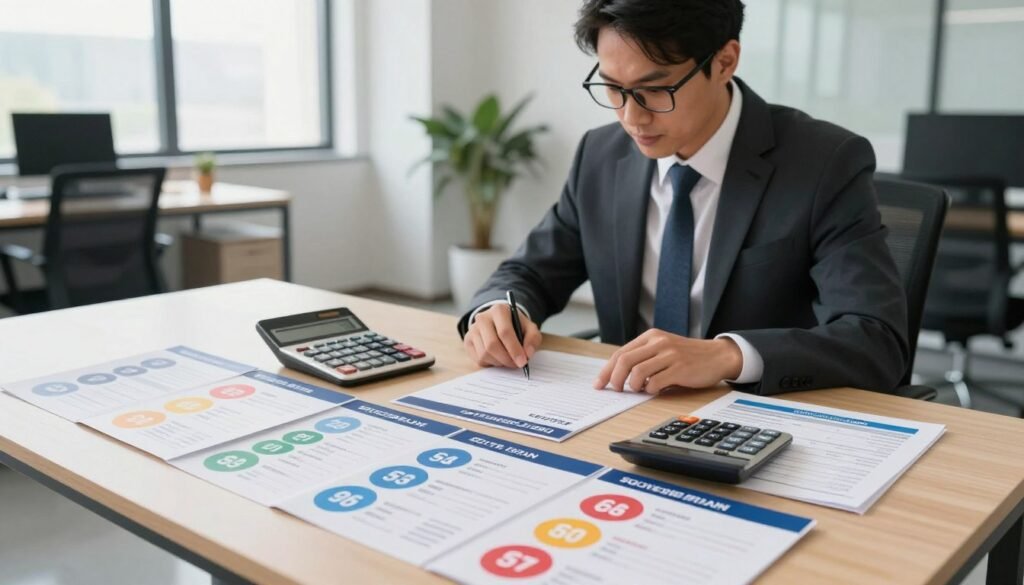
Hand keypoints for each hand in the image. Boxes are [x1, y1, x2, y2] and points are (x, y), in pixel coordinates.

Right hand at [464, 303, 541, 368]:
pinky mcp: (468, 341)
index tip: (523, 361)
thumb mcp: (529, 328)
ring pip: (484, 354)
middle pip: (492, 345)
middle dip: (506, 359)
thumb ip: (533, 339)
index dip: (514, 349)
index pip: (505, 332)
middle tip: (516, 365)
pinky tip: (498, 358)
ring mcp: (473, 329)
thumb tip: (528, 353)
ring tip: (508, 360)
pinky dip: (491, 363)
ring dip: (499, 362)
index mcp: (499, 310)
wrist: (500, 322)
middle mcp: (483, 318)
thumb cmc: (516, 326)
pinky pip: (479, 359)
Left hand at [593, 329, 742, 393]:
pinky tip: (654, 390)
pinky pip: (655, 382)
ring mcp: (670, 354)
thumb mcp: (663, 349)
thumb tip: (617, 376)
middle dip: (614, 379)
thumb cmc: (688, 356)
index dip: (607, 370)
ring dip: (632, 386)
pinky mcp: (680, 368)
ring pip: (637, 372)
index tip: (599, 384)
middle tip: (615, 390)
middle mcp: (659, 342)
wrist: (717, 355)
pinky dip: (649, 390)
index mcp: (651, 336)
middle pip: (624, 361)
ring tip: (638, 390)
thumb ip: (644, 357)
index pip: (620, 353)